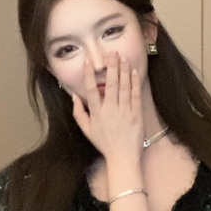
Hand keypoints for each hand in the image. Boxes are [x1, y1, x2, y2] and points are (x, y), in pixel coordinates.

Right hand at [71, 50, 143, 165]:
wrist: (123, 157)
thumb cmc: (104, 144)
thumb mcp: (86, 130)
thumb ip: (78, 113)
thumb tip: (74, 96)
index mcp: (97, 114)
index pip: (91, 91)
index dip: (89, 75)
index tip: (88, 62)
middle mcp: (110, 111)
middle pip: (110, 85)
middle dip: (111, 67)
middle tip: (112, 53)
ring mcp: (124, 112)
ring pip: (124, 87)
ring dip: (124, 71)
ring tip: (123, 58)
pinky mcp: (136, 115)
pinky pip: (136, 96)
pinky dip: (135, 83)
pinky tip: (134, 72)